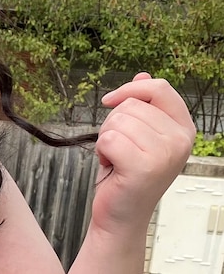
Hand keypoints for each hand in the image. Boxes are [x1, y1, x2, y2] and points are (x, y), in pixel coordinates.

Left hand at [91, 73, 195, 235]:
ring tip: (117, 159)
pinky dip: (102, 151)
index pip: (159, 87)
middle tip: (120, 149)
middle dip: (113, 123)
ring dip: (107, 139)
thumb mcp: (137, 134)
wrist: (121, 212)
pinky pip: (108, 139)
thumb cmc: (126, 171)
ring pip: (117, 121)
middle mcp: (181, 140)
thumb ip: (143, 105)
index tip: (109, 101)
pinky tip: (112, 167)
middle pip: (131, 104)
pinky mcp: (146, 167)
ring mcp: (166, 154)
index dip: (130, 88)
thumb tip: (144, 73)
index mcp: (184, 128)